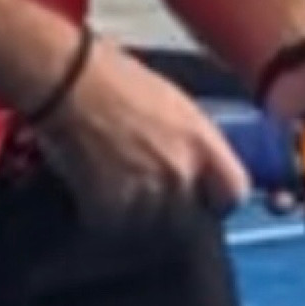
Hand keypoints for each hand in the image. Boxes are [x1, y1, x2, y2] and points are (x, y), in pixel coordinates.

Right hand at [32, 37, 251, 226]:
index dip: (218, 199)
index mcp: (203, 142)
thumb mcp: (175, 105)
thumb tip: (197, 168)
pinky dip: (105, 214)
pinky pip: (115, 227)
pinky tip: (94, 185)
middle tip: (146, 183)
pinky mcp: (109, 210)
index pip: (233, 193)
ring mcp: (146, 195)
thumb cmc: (118, 79)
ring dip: (137, 212)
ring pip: (151, 225)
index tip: (206, 198)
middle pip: (190, 215)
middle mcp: (181, 173)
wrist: (71, 84)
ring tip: (116, 180)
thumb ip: (194, 142)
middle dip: (172, 205)